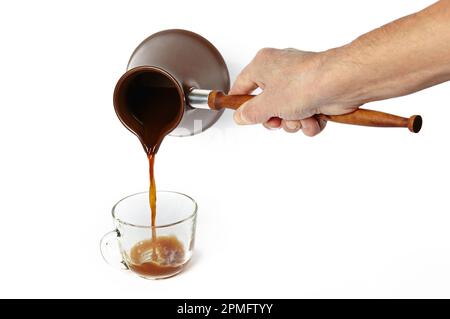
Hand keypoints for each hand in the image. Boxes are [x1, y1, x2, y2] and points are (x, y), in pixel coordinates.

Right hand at [230, 48, 359, 135]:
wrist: (341, 83)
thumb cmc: (304, 83)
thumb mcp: (267, 104)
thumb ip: (250, 113)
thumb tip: (240, 117)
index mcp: (263, 65)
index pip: (242, 85)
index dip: (241, 103)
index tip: (242, 117)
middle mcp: (281, 71)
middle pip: (267, 104)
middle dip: (275, 119)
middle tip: (278, 120)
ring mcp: (300, 83)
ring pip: (287, 113)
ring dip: (294, 122)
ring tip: (301, 117)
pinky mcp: (315, 93)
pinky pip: (305, 114)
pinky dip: (309, 121)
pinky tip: (314, 119)